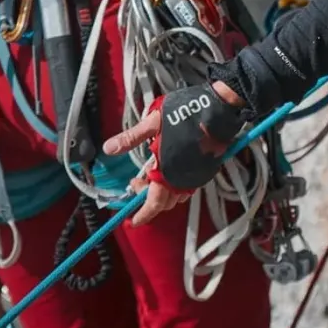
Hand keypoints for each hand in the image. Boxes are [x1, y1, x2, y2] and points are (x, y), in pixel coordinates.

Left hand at [102, 81, 244, 226]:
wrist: (218, 107)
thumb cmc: (186, 114)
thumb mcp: (154, 122)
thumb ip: (132, 138)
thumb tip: (108, 148)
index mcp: (167, 171)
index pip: (153, 203)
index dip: (142, 215)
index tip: (132, 220)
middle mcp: (183, 178)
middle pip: (165, 203)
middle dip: (148, 201)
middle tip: (138, 183)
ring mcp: (196, 174)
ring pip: (177, 196)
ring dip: (163, 194)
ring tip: (152, 176)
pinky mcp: (206, 168)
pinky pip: (188, 187)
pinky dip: (175, 186)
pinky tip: (169, 171)